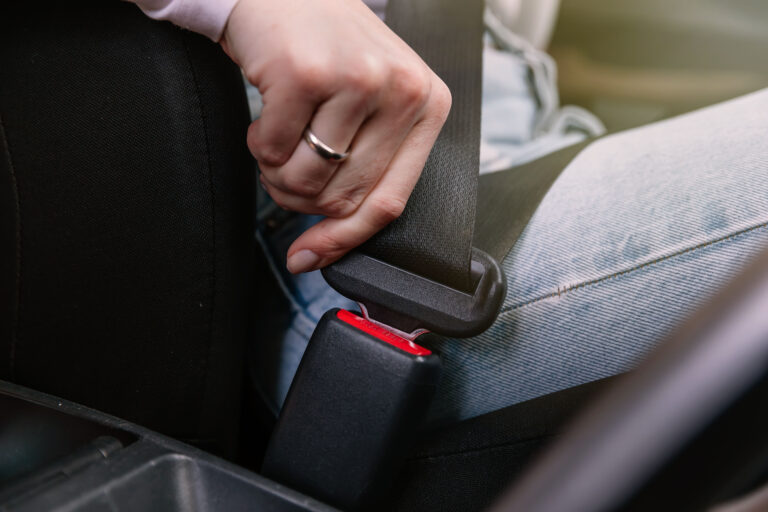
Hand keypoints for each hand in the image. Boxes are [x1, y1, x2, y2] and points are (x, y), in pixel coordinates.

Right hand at [221, 0, 450, 272]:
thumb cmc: (326, 53)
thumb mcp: (370, 104)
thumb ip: (365, 168)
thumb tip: (320, 252)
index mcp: (428, 105)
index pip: (390, 202)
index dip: (344, 240)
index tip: (309, 257)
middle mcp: (402, 91)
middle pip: (344, 199)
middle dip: (302, 199)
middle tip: (286, 168)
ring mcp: (356, 80)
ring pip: (307, 182)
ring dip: (278, 173)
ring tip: (280, 136)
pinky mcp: (306, 74)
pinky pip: (273, 151)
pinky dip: (259, 143)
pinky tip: (267, 113)